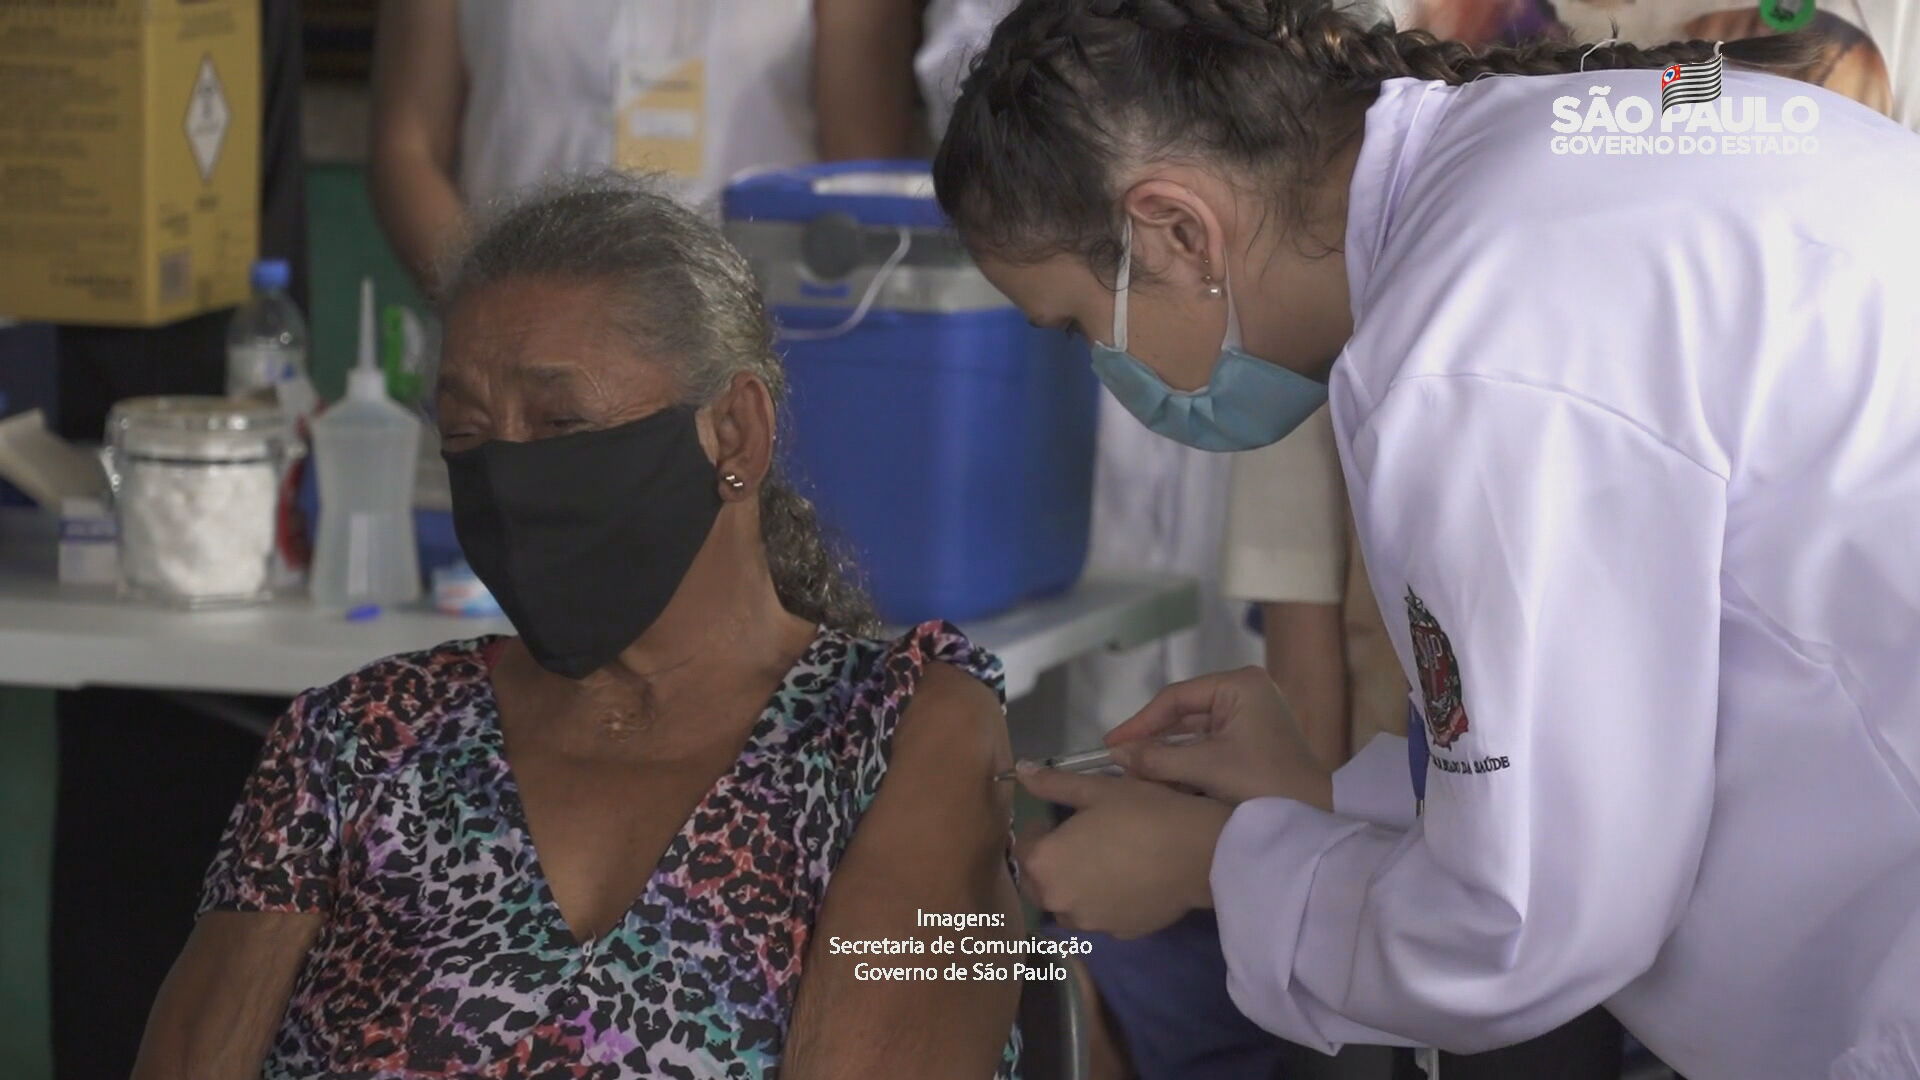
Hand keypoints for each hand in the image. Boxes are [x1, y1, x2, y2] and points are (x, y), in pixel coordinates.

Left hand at [1012, 766, 1231, 938]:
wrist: (1199, 853)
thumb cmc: (1143, 814)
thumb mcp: (1096, 790)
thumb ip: (1053, 784)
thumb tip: (1021, 770)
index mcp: (1044, 863)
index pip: (1023, 847)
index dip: (1039, 831)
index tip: (1057, 821)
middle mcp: (1057, 900)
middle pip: (1039, 882)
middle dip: (1050, 863)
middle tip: (1078, 842)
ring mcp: (1088, 922)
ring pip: (1068, 903)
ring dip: (1074, 886)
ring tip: (1104, 863)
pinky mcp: (1118, 933)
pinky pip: (1099, 916)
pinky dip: (1104, 902)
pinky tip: (1127, 882)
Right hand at [1106, 667, 1334, 809]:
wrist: (1316, 816)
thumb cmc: (1265, 784)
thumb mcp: (1206, 768)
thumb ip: (1157, 758)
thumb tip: (1115, 754)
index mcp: (1240, 684)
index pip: (1176, 698)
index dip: (1140, 722)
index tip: (1111, 744)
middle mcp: (1245, 691)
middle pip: (1183, 713)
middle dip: (1153, 739)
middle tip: (1119, 760)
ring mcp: (1249, 714)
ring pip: (1193, 731)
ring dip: (1167, 753)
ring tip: (1134, 771)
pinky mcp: (1250, 738)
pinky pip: (1207, 744)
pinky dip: (1185, 761)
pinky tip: (1161, 776)